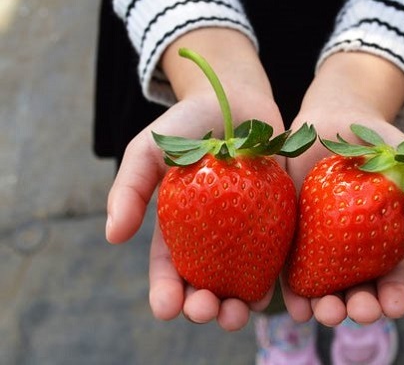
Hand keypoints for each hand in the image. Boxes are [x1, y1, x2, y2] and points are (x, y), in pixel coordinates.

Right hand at [105, 28, 282, 330]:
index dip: (166, 292)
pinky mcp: (277, 221)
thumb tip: (113, 236)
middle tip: (207, 312)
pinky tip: (268, 295)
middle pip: (206, 282)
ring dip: (237, 305)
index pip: (170, 268)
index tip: (167, 308)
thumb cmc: (190, 123)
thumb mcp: (150, 149)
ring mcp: (246, 230)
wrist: (238, 99)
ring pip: (241, 278)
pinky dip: (272, 281)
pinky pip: (275, 257)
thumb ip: (130, 187)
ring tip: (236, 316)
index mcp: (180, 227)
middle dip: (203, 306)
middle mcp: (213, 235)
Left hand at [281, 52, 403, 326]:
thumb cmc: (376, 141)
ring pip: (324, 286)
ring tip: (324, 315)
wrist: (331, 118)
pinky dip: (293, 291)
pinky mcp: (290, 235)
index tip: (396, 307)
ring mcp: (319, 243)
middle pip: (357, 289)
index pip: (391, 278)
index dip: (395, 296)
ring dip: (325, 307)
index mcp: (382, 240)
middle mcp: (351, 248)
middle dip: (360, 307)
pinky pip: (290, 267)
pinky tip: (297, 306)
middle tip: (358, 311)